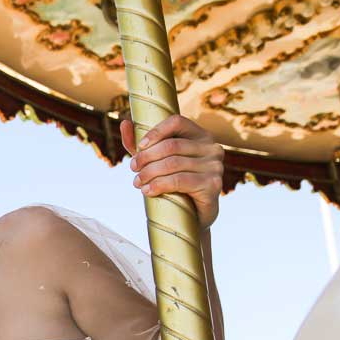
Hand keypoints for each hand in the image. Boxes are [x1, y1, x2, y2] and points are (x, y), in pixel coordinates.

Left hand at [122, 115, 224, 229]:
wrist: (193, 217)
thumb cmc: (174, 185)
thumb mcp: (155, 162)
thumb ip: (140, 144)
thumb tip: (124, 123)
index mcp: (200, 136)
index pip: (177, 122)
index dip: (155, 132)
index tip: (139, 147)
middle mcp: (212, 148)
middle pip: (171, 145)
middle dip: (146, 157)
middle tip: (133, 168)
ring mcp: (215, 166)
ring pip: (173, 163)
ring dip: (149, 173)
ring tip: (137, 182)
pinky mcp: (213, 184)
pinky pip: (180, 181)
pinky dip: (159, 185)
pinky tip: (148, 191)